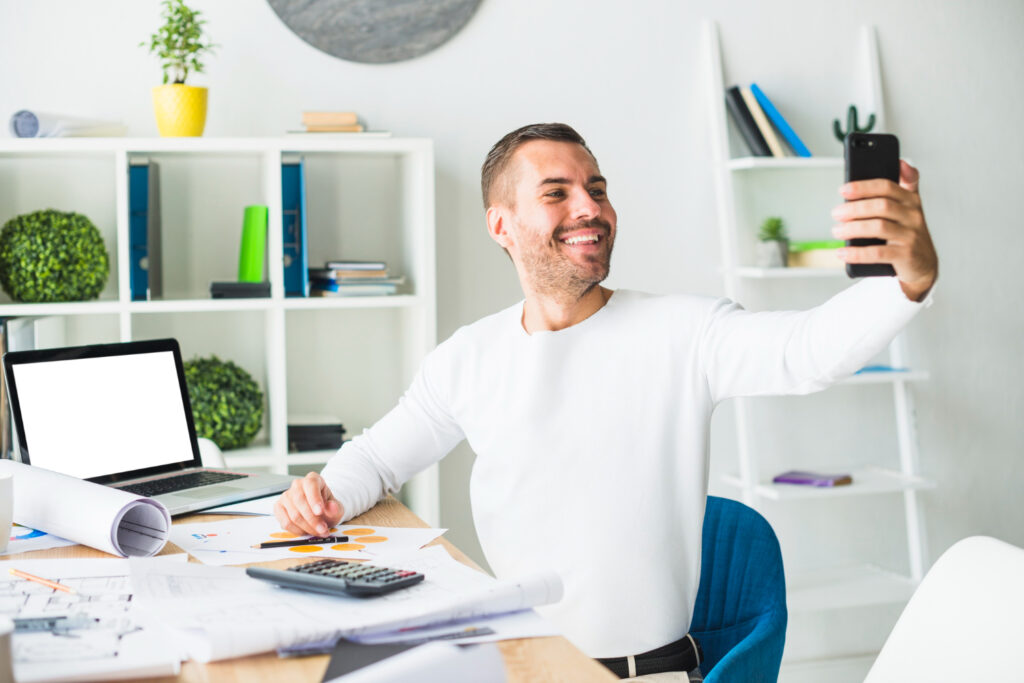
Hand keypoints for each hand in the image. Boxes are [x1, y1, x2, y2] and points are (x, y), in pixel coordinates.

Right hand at [274, 472, 343, 535]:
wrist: (320, 513)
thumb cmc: (327, 508)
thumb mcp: (336, 508)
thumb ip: (335, 508)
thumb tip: (332, 507)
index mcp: (313, 479)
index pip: (311, 485)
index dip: (314, 498)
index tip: (320, 511)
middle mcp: (297, 485)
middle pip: (300, 501)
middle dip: (313, 519)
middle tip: (322, 529)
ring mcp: (286, 496)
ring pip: (293, 515)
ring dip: (307, 527)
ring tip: (317, 532)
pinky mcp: (279, 508)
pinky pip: (285, 522)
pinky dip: (297, 531)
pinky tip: (306, 531)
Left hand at [831, 160, 937, 300]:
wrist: (923, 264)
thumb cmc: (908, 232)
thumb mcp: (908, 207)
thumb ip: (905, 185)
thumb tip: (902, 162)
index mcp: (911, 200)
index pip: (887, 187)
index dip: (864, 187)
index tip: (843, 189)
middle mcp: (913, 215)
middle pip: (881, 206)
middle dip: (854, 208)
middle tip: (836, 213)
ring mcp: (911, 235)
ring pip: (879, 227)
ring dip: (853, 228)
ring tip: (836, 230)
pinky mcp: (906, 255)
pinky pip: (878, 253)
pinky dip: (857, 253)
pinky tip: (842, 252)